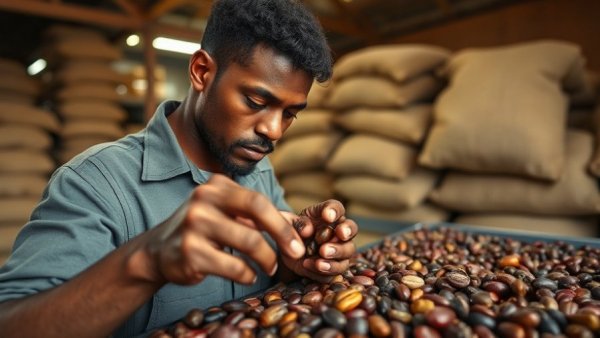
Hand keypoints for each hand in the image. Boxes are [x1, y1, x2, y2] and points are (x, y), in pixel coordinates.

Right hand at [136, 174, 305, 285]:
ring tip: (269, 268)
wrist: (159, 251)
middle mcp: (203, 199)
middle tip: (294, 254)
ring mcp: (194, 224)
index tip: (298, 242)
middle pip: (256, 209)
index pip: (258, 199)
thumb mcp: (228, 216)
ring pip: (248, 241)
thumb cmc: (203, 231)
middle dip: (281, 233)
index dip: (282, 222)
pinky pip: (233, 266)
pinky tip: (248, 276)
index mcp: (217, 186)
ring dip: (266, 259)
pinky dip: (247, 274)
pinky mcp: (189, 252)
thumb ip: (260, 218)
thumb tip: (301, 226)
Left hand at [280, 200, 357, 282]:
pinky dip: (321, 272)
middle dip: (339, 242)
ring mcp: (339, 251)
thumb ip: (298, 224)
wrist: (288, 249)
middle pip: (350, 232)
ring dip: (333, 262)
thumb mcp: (290, 223)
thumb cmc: (293, 230)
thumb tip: (307, 230)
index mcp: (328, 215)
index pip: (337, 208)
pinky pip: (333, 274)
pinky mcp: (333, 268)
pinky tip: (308, 267)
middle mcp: (339, 231)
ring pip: (346, 256)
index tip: (327, 216)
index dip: (335, 211)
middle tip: (324, 249)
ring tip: (318, 263)